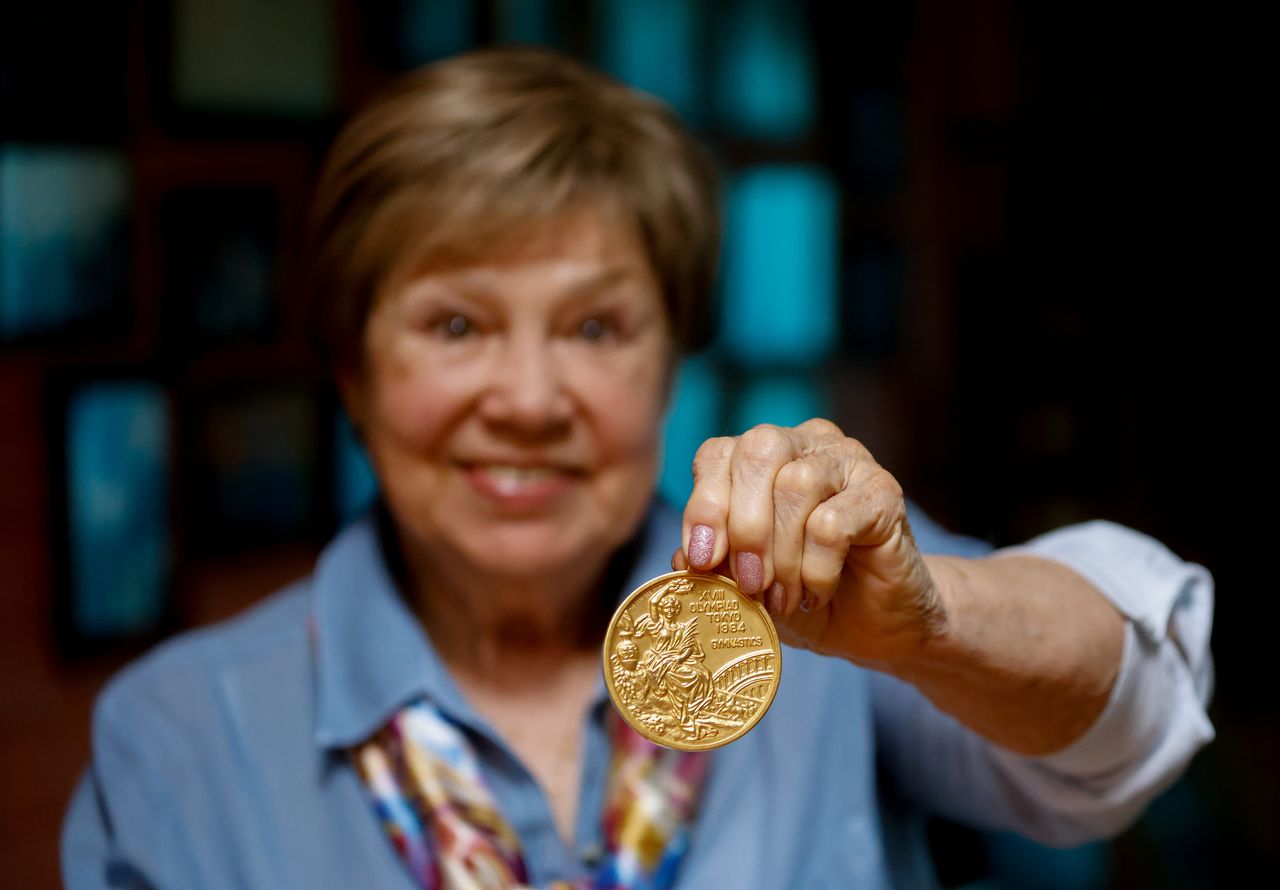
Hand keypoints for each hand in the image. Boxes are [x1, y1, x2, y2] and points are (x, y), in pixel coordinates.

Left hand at [672, 418, 943, 666]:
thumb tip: (681, 556)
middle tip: (748, 583)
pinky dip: (816, 567)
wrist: (873, 625)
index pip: (719, 452)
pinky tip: (817, 593)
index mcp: (763, 457)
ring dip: (782, 555)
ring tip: (783, 599)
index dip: (704, 505)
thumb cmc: (802, 593)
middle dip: (743, 524)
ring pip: (796, 486)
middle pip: (759, 450)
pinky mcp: (884, 491)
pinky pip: (834, 521)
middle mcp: (805, 444)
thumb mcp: (744, 583)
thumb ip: (712, 562)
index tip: (700, 561)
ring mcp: (848, 461)